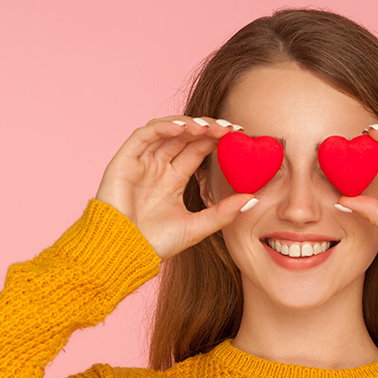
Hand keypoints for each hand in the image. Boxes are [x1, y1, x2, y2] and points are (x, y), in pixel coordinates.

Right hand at [95, 116, 255, 260]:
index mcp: (174, 179)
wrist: (124, 253)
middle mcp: (158, 167)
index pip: (198, 149)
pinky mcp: (125, 161)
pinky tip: (183, 127)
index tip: (239, 135)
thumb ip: (223, 213)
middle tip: (229, 128)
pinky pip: (144, 135)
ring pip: (166, 131)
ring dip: (188, 124)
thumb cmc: (155, 244)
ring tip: (208, 127)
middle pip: (185, 136)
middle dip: (207, 128)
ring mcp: (141, 162)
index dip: (217, 139)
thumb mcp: (197, 227)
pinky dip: (163, 127)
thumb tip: (253, 200)